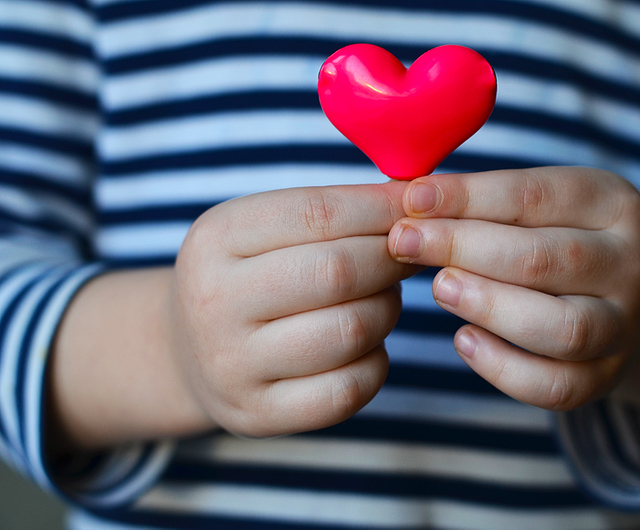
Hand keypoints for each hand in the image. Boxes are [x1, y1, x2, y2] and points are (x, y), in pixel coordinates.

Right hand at [170, 182, 416, 437]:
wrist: (186, 352)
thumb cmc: (246, 277)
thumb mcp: (263, 230)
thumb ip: (331, 212)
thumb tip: (416, 199)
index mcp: (215, 240)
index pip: (318, 214)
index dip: (381, 210)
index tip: (416, 209)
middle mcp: (214, 303)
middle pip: (337, 273)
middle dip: (391, 261)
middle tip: (406, 258)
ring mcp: (232, 367)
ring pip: (350, 331)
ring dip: (387, 310)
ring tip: (381, 299)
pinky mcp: (258, 415)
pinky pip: (348, 390)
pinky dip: (375, 362)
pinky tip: (366, 346)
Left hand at [387, 167, 639, 421]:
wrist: (618, 296)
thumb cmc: (555, 237)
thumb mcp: (537, 205)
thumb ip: (483, 201)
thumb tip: (411, 200)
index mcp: (615, 204)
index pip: (535, 197)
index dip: (467, 198)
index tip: (411, 199)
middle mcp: (631, 265)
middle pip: (545, 260)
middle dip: (464, 248)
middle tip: (405, 243)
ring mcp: (624, 327)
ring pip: (562, 328)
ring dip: (489, 306)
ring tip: (439, 287)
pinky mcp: (606, 378)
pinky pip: (556, 386)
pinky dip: (503, 367)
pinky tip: (463, 340)